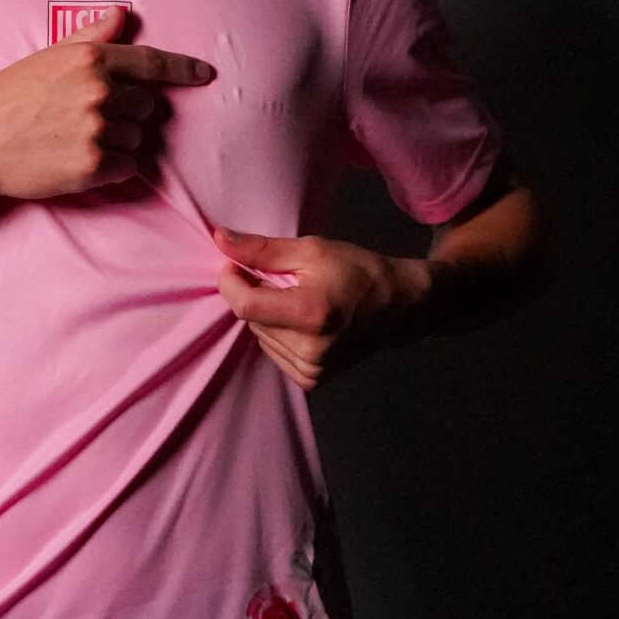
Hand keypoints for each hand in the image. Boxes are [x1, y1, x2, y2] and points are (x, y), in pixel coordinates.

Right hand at [0, 5, 215, 201]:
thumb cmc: (6, 98)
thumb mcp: (46, 58)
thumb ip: (90, 38)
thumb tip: (121, 14)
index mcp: (90, 59)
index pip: (152, 62)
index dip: (184, 69)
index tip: (206, 75)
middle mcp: (99, 91)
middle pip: (148, 106)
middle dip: (130, 113)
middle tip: (90, 118)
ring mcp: (97, 129)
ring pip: (140, 139)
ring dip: (120, 141)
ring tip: (78, 139)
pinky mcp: (93, 166)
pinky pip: (128, 167)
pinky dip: (113, 167)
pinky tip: (80, 160)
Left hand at [212, 226, 428, 390]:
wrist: (399, 307)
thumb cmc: (357, 271)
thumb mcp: (312, 250)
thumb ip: (262, 249)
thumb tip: (219, 239)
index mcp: (310, 314)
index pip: (244, 305)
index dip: (231, 281)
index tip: (235, 263)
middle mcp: (310, 350)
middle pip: (251, 319)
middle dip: (255, 294)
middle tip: (283, 278)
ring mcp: (312, 370)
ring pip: (259, 336)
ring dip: (268, 315)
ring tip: (298, 299)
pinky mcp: (313, 380)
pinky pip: (274, 352)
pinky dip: (279, 333)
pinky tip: (303, 321)